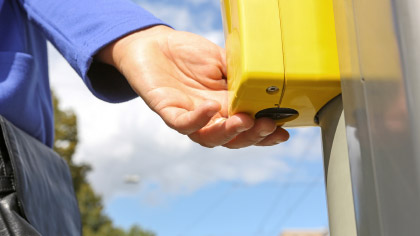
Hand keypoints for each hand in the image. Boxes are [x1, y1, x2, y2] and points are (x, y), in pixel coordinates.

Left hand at [96, 25, 288, 147]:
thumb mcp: (222, 60)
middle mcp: (210, 116)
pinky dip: (198, 120)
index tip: (283, 131)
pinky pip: (183, 124)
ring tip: (244, 121)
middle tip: (267, 126)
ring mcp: (189, 116)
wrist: (154, 43)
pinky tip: (210, 107)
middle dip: (252, 136)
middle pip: (232, 139)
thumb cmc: (188, 53)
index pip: (248, 126)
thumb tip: (264, 82)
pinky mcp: (168, 111)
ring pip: (209, 138)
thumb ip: (240, 74)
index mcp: (225, 106)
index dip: (264, 133)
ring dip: (229, 133)